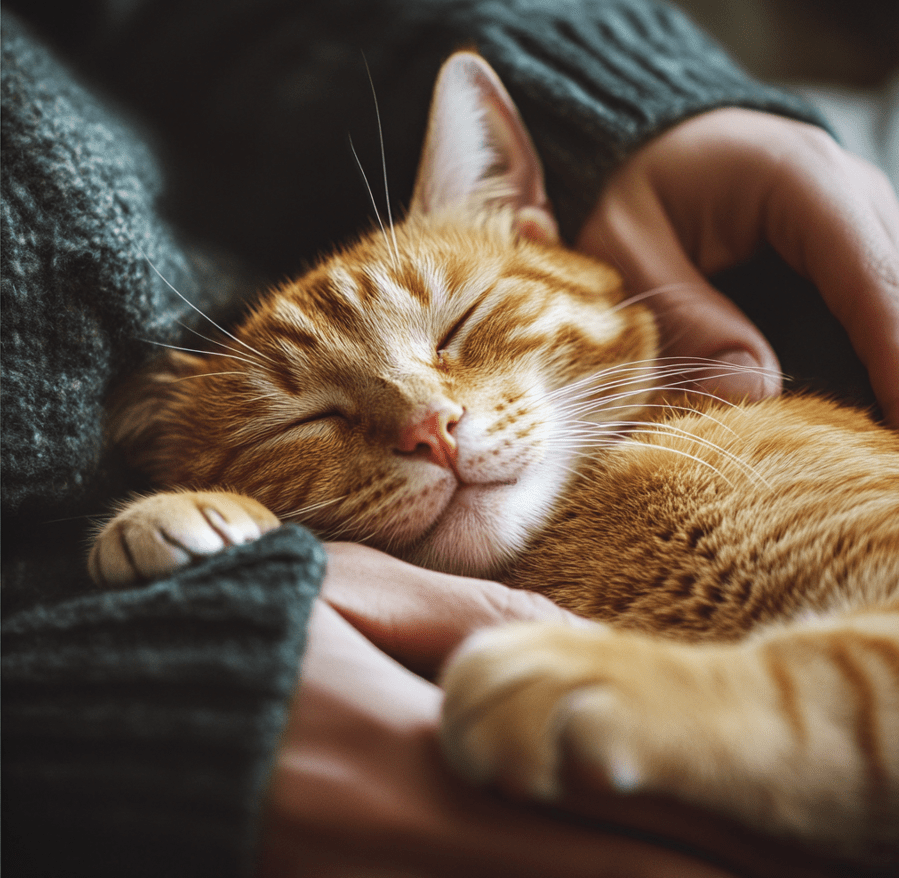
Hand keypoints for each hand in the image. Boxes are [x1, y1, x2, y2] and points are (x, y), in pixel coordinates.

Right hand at [258, 543, 736, 877]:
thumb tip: (581, 646)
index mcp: (413, 773)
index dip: (703, 850)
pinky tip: (573, 850)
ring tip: (698, 855)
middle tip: (764, 859)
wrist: (112, 713)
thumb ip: (479, 624)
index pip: (604, 836)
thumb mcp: (352, 594)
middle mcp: (399, 866)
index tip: (773, 841)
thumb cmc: (238, 629)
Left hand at [577, 108, 898, 425]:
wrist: (652, 152)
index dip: (892, 353)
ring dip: (889, 371)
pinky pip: (881, 309)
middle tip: (877, 455)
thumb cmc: (631, 193)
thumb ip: (682, 318)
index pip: (869, 273)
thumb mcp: (626, 250)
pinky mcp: (852, 259)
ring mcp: (864, 226)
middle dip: (898, 373)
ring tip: (872, 444)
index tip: (896, 425)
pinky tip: (867, 413)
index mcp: (800, 178)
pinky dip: (877, 360)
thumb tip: (750, 393)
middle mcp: (853, 196)